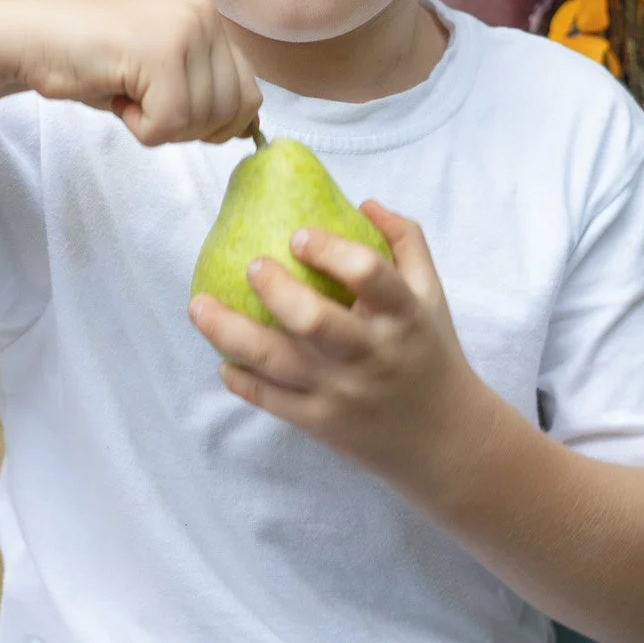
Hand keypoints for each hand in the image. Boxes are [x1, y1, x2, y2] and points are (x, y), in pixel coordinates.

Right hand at [16, 0, 261, 146]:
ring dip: (158, 126)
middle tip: (143, 103)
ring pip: (201, 120)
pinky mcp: (161, 52)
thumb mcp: (166, 75)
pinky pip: (170, 123)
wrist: (35, 39)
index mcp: (211, 19)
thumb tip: (251, 130)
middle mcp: (205, 17)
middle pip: (233, 112)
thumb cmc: (95, 62)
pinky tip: (117, 95)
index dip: (214, 123)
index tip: (170, 111)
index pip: (249, 96)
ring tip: (126, 92)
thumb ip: (207, 91)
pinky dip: (140, 127)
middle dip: (187, 127)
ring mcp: (186, 30)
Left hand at [188, 199, 484, 484]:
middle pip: (315, 321)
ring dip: (230, 332)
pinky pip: (271, 399)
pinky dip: (241, 379)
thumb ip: (405, 242)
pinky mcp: (321, 423)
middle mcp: (371, 354)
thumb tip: (364, 201)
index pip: (369, 275)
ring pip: (277, 362)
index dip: (331, 251)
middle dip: (276, 290)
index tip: (298, 232)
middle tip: (252, 264)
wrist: (445, 441)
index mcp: (403, 315)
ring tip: (198, 305)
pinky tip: (222, 359)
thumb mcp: (433, 295)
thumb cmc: (430, 353)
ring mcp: (343, 392)